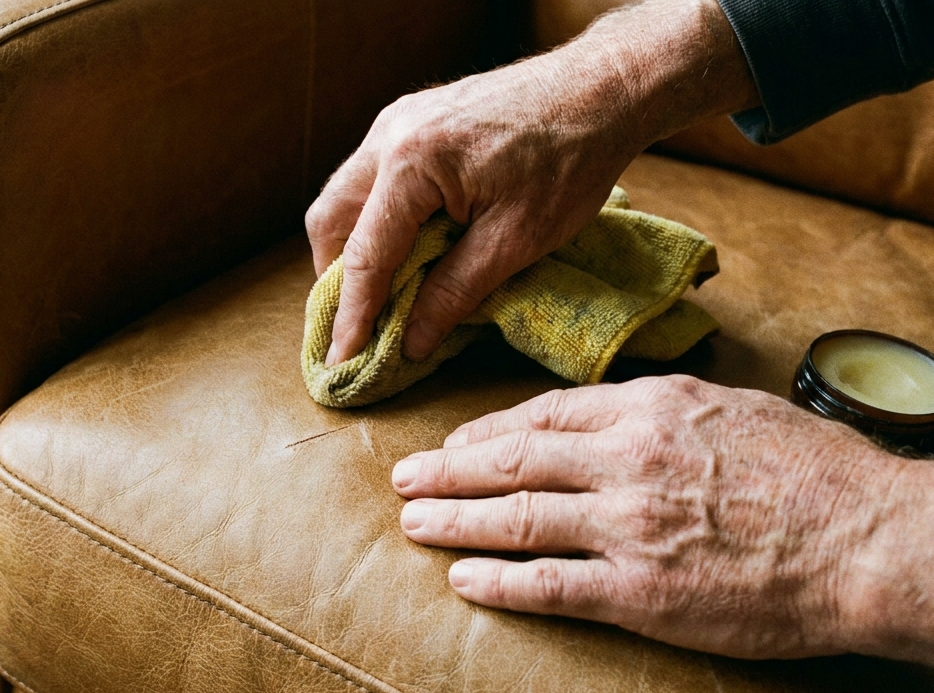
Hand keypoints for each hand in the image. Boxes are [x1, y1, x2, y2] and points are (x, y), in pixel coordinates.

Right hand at [305, 0, 758, 365]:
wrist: (602, 90)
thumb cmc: (570, 161)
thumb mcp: (516, 241)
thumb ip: (454, 292)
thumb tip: (411, 341)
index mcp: (411, 164)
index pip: (364, 255)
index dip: (352, 315)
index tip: (341, 361)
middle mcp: (390, 134)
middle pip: (331, 218)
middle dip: (336, 276)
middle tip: (358, 324)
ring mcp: (399, 119)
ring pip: (347, 194)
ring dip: (354, 245)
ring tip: (381, 291)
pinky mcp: (415, 117)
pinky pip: (373, 174)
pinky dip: (377, 217)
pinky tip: (407, 245)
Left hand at [392, 376, 933, 692]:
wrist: (870, 538)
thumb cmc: (818, 471)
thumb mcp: (735, 407)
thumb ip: (668, 409)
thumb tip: (625, 412)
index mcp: (650, 409)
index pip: (545, 414)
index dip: (489, 429)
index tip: (457, 440)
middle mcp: (627, 460)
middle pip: (512, 461)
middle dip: (449, 468)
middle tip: (405, 475)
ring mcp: (629, 527)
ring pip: (517, 519)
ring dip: (454, 519)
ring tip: (413, 521)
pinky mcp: (641, 591)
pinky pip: (549, 586)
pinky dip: (499, 582)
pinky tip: (463, 578)